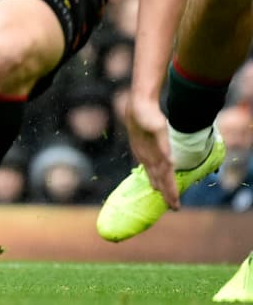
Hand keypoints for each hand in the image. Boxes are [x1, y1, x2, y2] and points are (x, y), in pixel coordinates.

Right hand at [125, 92, 178, 208]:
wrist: (136, 104)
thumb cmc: (148, 114)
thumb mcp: (158, 127)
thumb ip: (163, 145)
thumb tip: (170, 162)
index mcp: (153, 154)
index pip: (164, 178)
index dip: (170, 192)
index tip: (175, 206)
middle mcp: (147, 156)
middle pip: (159, 179)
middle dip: (166, 193)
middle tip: (174, 207)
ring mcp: (143, 152)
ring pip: (153, 173)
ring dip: (159, 185)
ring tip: (161, 194)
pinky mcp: (141, 148)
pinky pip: (148, 165)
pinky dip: (153, 174)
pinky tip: (152, 176)